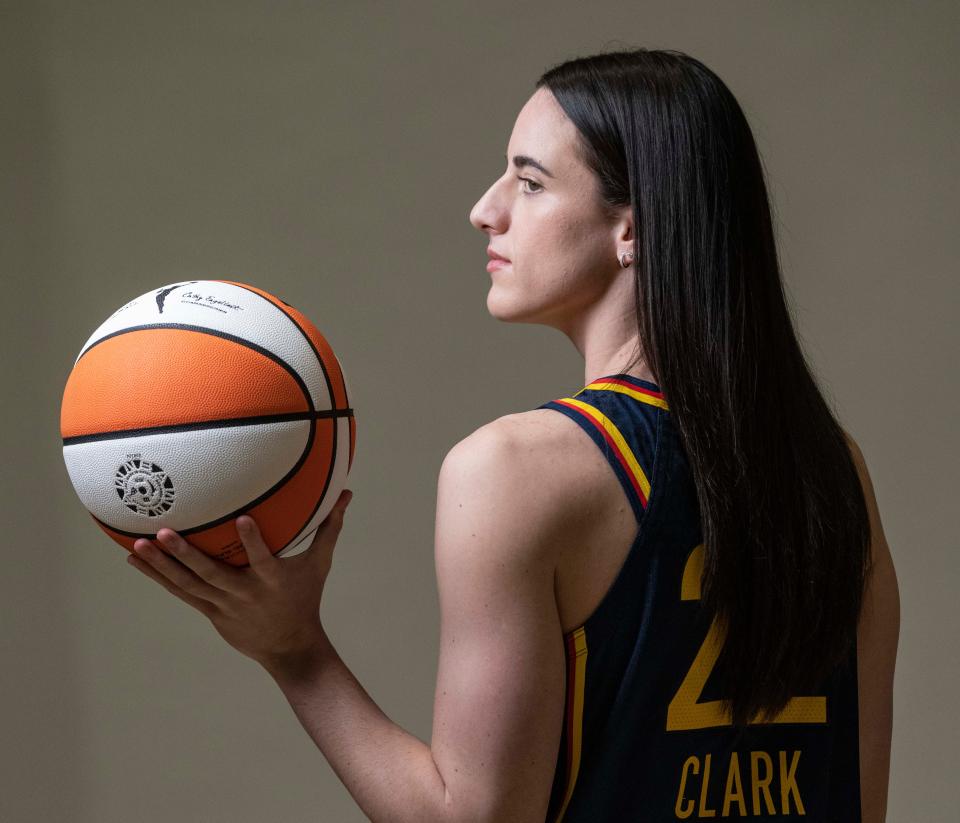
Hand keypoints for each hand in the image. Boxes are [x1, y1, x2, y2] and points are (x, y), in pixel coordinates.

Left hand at [126, 489, 353, 669]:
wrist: (290, 647)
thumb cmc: (306, 597)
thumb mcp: (320, 564)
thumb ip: (329, 528)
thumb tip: (346, 494)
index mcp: (272, 580)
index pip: (262, 559)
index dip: (253, 542)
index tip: (242, 518)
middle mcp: (244, 593)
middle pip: (211, 574)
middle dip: (186, 554)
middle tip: (164, 532)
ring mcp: (223, 605)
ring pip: (189, 584)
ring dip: (162, 566)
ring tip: (139, 545)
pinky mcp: (211, 612)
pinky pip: (181, 593)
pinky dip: (159, 577)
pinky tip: (137, 560)